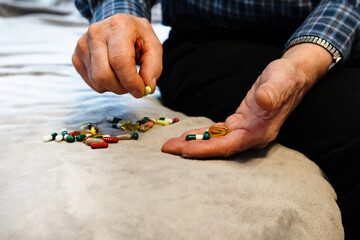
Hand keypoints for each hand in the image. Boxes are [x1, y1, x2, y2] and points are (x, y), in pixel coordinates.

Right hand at [72, 14, 162, 97]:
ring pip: (98, 82)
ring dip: (115, 87)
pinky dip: (106, 85)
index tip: (141, 91)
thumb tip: (147, 87)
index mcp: (118, 26)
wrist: (119, 26)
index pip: (120, 61)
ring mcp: (83, 45)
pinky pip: (92, 83)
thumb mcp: (153, 47)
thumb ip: (153, 68)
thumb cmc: (137, 37)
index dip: (131, 81)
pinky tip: (113, 73)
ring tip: (124, 76)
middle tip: (134, 87)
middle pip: (104, 75)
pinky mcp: (76, 56)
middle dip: (122, 88)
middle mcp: (96, 33)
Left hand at [162, 44, 331, 157]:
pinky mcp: (240, 123)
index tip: (184, 150)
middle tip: (167, 149)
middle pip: (218, 148)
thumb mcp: (281, 80)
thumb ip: (272, 92)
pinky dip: (203, 135)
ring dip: (194, 143)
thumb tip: (264, 101)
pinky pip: (218, 133)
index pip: (228, 146)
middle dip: (193, 149)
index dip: (206, 149)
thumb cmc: (286, 78)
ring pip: (216, 142)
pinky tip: (188, 136)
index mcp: (260, 131)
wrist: (291, 76)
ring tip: (171, 145)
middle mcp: (251, 136)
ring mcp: (245, 131)